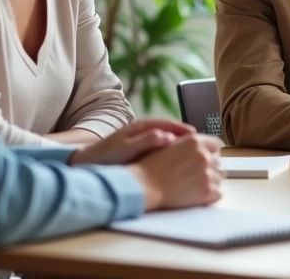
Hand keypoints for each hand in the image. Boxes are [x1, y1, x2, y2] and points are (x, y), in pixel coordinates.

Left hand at [69, 119, 194, 165]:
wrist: (87, 163)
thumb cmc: (105, 155)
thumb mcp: (125, 148)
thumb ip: (146, 141)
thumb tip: (167, 136)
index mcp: (141, 127)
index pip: (168, 124)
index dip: (183, 130)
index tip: (196, 136)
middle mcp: (145, 132)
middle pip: (172, 132)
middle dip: (187, 139)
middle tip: (202, 145)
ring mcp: (144, 141)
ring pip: (168, 142)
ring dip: (182, 147)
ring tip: (195, 155)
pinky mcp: (143, 152)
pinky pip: (163, 151)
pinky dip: (173, 155)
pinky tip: (179, 165)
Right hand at [129, 134, 224, 210]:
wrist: (144, 185)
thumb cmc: (150, 165)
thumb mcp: (169, 144)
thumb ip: (186, 142)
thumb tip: (198, 142)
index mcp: (195, 142)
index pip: (216, 144)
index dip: (211, 151)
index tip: (207, 156)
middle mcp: (204, 156)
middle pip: (218, 161)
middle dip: (210, 166)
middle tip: (198, 172)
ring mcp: (207, 175)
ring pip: (220, 176)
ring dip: (213, 179)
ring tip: (199, 183)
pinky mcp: (206, 193)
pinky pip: (219, 193)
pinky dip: (212, 194)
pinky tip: (201, 194)